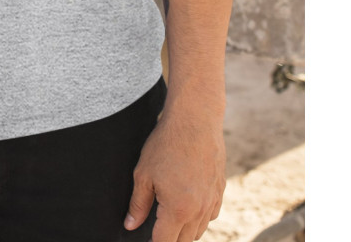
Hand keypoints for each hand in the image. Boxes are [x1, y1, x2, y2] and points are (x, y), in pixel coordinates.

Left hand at [123, 112, 224, 241]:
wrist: (195, 119)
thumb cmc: (166, 144)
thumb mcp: (144, 174)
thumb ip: (138, 204)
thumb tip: (130, 226)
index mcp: (178, 209)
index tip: (145, 241)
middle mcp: (199, 211)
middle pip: (183, 241)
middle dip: (168, 239)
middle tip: (155, 229)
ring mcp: (212, 201)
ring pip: (198, 231)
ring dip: (184, 232)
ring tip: (168, 221)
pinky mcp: (220, 191)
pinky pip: (209, 216)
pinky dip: (198, 218)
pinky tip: (187, 207)